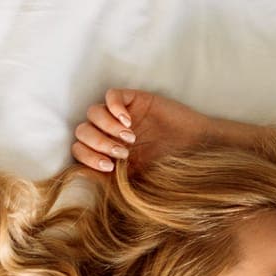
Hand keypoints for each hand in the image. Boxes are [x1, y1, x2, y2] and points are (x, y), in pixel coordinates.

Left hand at [71, 89, 211, 172]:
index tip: (109, 167)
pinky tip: (128, 121)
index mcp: (107, 153)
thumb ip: (108, 180)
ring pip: (93, 112)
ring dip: (106, 127)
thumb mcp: (135, 180)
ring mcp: (121, 115)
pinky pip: (111, 95)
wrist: (196, 150)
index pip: (79, 149)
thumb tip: (80, 175)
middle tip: (123, 153)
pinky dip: (114, 108)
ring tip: (130, 139)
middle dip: (98, 143)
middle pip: (82, 130)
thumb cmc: (169, 168)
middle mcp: (110, 133)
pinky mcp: (134, 99)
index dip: (87, 157)